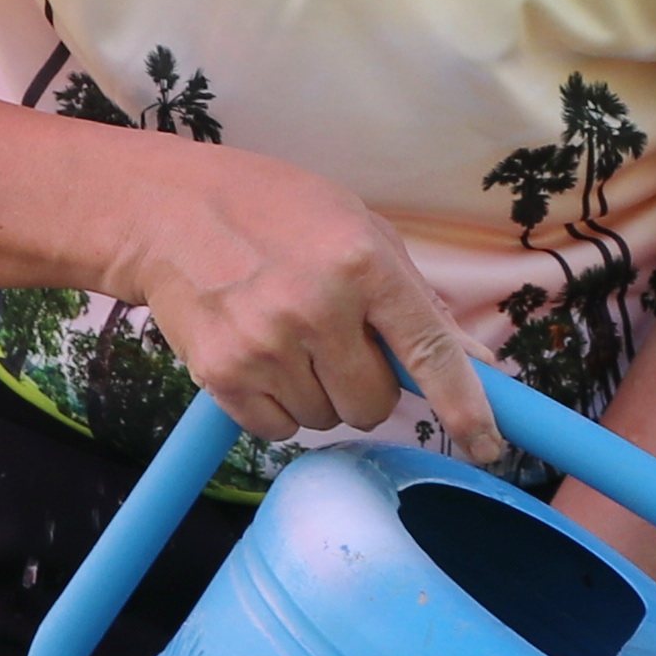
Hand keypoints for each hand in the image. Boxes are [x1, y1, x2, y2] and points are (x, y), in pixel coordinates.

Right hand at [110, 142, 502, 449]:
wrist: (167, 211)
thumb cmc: (274, 211)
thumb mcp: (359, 229)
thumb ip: (419, 301)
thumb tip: (482, 367)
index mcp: (363, 263)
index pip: (431, 352)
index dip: (466, 407)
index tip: (487, 445)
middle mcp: (317, 306)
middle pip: (374, 405)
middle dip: (366, 387)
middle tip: (336, 344)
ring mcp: (265, 344)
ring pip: (325, 421)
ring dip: (319, 395)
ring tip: (288, 339)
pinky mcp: (221, 373)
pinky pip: (278, 431)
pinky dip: (278, 408)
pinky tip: (261, 357)